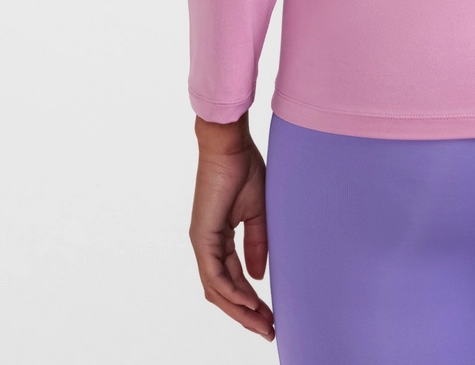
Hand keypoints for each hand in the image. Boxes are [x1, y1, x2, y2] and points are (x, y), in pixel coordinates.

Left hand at [189, 113, 274, 340]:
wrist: (230, 145)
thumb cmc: (243, 168)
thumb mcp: (258, 212)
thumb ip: (257, 244)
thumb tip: (258, 277)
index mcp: (219, 238)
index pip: (234, 279)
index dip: (252, 300)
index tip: (272, 315)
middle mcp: (207, 245)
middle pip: (224, 291)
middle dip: (246, 314)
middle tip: (268, 330)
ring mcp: (203, 242)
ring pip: (218, 289)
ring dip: (240, 309)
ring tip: (263, 323)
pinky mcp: (203, 237)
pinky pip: (216, 274)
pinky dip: (233, 291)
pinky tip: (251, 301)